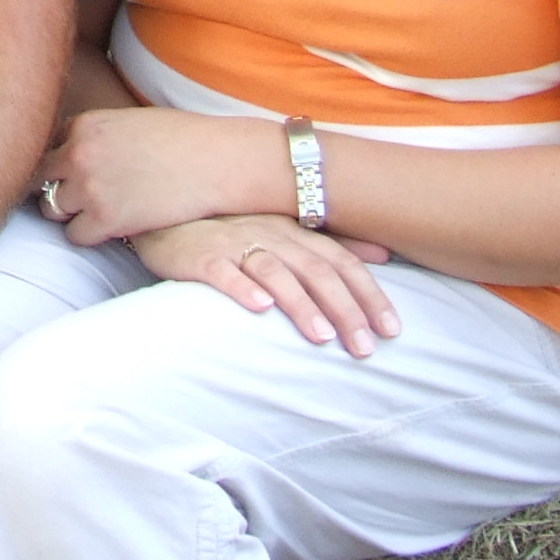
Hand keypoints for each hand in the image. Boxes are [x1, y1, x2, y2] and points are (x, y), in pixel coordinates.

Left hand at [42, 106, 290, 245]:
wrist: (219, 163)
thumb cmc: (183, 140)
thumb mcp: (129, 122)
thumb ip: (97, 135)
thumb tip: (72, 152)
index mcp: (84, 124)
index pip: (46, 146)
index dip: (59, 162)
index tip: (71, 173)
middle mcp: (77, 153)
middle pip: (39, 177)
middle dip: (53, 187)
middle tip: (77, 197)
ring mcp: (88, 188)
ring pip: (52, 208)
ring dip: (71, 212)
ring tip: (99, 211)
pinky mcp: (106, 220)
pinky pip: (76, 236)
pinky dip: (90, 235)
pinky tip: (112, 228)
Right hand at [130, 214, 400, 356]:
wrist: (168, 211)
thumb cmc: (232, 228)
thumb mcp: (286, 231)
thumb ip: (333, 243)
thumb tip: (382, 255)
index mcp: (295, 230)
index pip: (341, 262)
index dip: (369, 294)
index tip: (392, 329)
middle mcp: (271, 234)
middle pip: (316, 270)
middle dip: (345, 309)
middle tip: (365, 348)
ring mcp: (234, 243)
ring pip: (275, 272)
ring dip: (301, 304)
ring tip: (322, 337)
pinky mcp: (201, 257)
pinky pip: (223, 271)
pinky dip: (242, 288)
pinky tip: (258, 308)